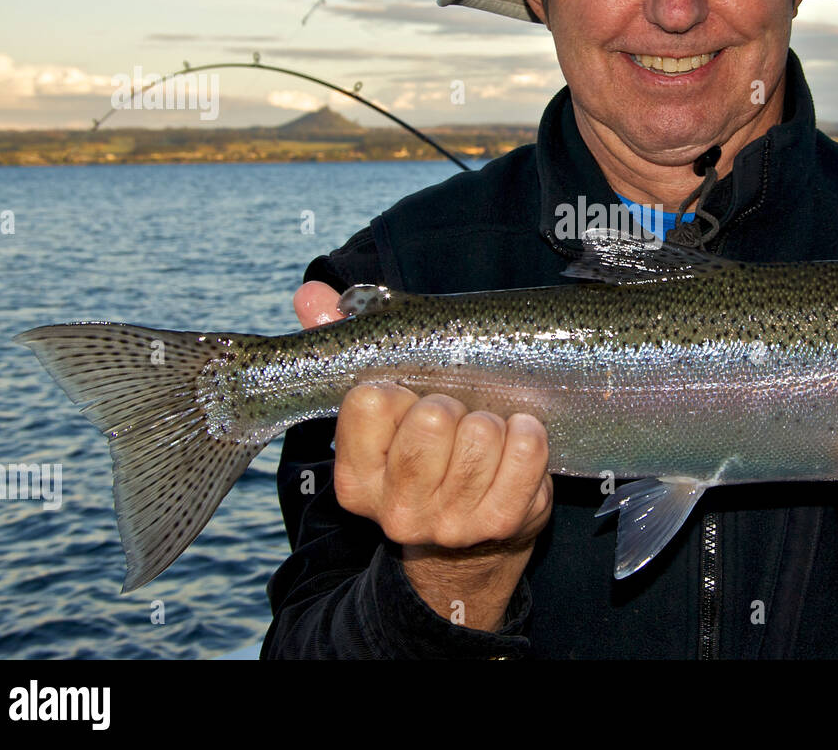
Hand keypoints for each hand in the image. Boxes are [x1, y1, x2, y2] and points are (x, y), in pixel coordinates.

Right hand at [293, 281, 554, 632]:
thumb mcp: (384, 408)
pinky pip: (524, 450)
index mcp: (355, 479)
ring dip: (490, 421)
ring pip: (480, 434)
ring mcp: (450, 522)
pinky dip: (527, 433)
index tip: (410, 400)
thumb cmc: (425, 450)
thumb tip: (310, 295)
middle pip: (431, 420)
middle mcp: (396, 510)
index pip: (371, 401)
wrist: (471, 543)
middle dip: (450, 404)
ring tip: (484, 432)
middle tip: (454, 417)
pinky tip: (517, 437)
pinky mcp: (502, 522)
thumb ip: (346, 344)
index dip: (399, 387)